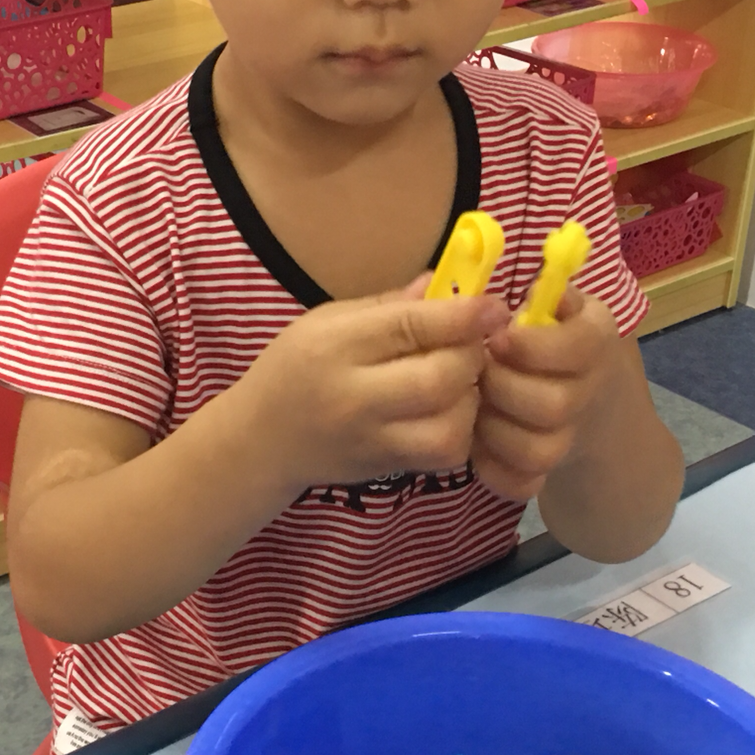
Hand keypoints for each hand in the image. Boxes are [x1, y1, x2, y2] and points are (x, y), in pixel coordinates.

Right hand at [237, 277, 505, 490]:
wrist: (261, 441)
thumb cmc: (294, 368)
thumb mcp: (327, 320)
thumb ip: (388, 305)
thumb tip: (443, 284)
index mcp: (336, 346)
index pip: (410, 326)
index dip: (463, 314)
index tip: (493, 305)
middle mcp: (354, 397)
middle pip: (437, 380)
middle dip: (471, 357)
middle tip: (474, 344)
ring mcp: (372, 440)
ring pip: (448, 428)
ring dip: (470, 399)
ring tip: (462, 381)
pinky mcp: (387, 469)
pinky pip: (444, 456)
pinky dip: (461, 431)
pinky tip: (451, 411)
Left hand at [471, 287, 621, 500]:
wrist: (591, 401)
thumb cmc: (554, 335)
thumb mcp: (559, 303)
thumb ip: (546, 292)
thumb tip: (534, 287)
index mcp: (597, 339)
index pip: (577, 347)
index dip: (530, 346)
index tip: (496, 337)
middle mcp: (592, 391)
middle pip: (553, 405)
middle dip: (502, 389)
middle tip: (476, 373)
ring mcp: (572, 436)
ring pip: (537, 449)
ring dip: (494, 430)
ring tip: (474, 407)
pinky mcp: (548, 471)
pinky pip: (524, 484)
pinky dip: (494, 470)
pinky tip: (477, 446)